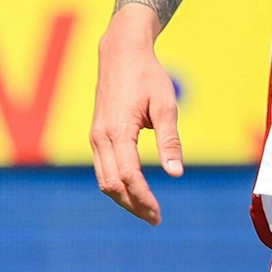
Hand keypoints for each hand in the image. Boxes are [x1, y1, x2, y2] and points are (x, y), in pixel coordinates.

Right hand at [90, 11, 183, 224]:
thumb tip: (176, 173)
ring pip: (103, 180)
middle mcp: (100, 138)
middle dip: (132, 204)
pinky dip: (116, 184)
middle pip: (112, 185)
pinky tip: (133, 190)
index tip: (159, 213)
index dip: (143, 198)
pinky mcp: (97, 135)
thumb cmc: (147, 76)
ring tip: (146, 209)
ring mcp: (95, 137)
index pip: (129, 177)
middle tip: (155, 218)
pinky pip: (103, 168)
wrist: (121, 53)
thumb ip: (170, 140)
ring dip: (123, 198)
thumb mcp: (165, 105)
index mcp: (117, 132)